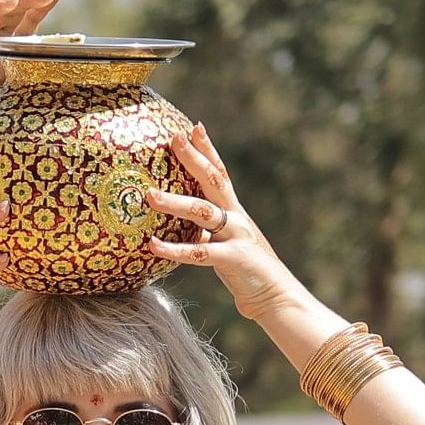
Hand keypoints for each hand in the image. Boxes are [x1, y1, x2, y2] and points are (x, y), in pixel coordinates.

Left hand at [141, 125, 308, 326]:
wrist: (275, 297)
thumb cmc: (246, 271)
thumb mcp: (227, 243)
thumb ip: (209, 230)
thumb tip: (181, 222)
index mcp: (235, 212)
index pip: (221, 173)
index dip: (208, 149)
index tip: (194, 127)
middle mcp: (236, 218)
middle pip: (213, 180)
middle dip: (193, 158)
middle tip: (173, 138)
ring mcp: (236, 236)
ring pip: (202, 212)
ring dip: (174, 202)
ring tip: (149, 195)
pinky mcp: (233, 259)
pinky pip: (199, 252)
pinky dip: (175, 250)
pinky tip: (153, 246)